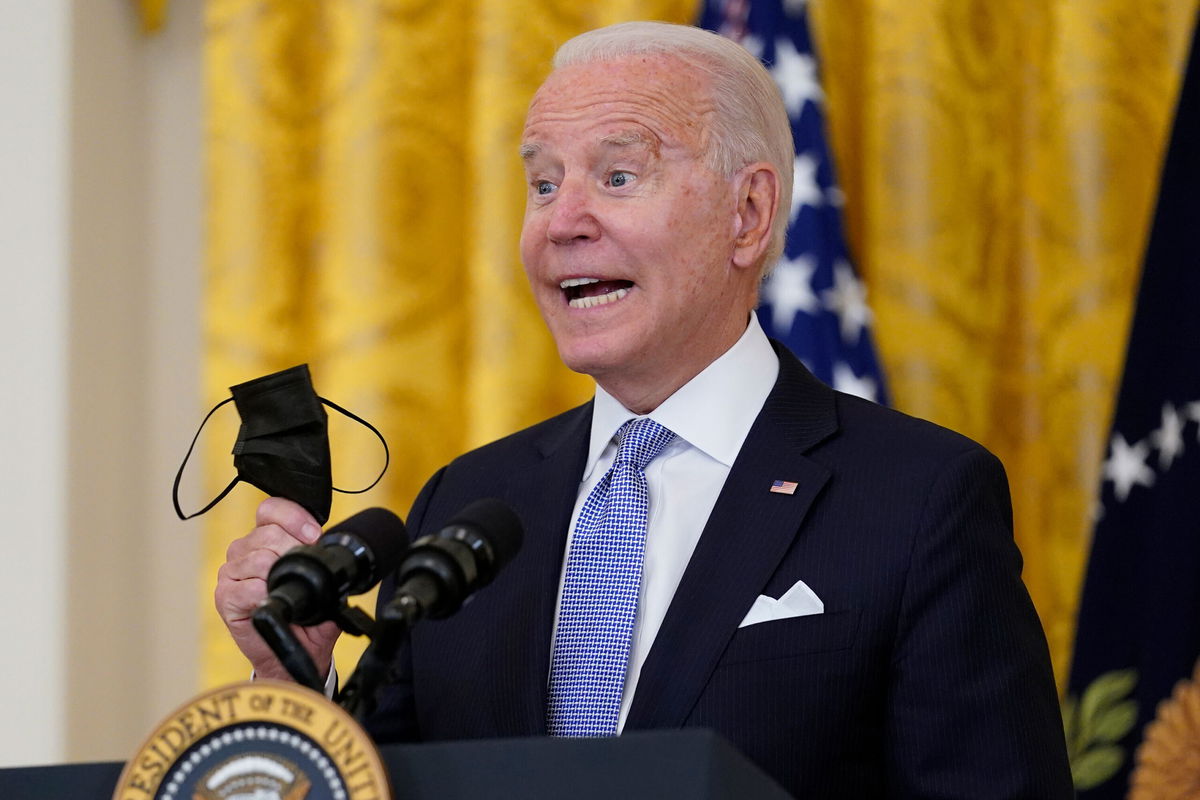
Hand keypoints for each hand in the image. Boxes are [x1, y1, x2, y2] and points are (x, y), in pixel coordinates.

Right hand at [215, 497, 340, 681]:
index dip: (294, 517)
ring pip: (259, 558)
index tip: (314, 535)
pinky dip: (265, 595)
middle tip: (305, 573)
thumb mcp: (322, 582)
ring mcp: (231, 573)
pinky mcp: (224, 597)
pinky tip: (272, 603)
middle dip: (293, 550)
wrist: (299, 650)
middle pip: (267, 533)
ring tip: (287, 592)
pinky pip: (247, 587)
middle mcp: (244, 551)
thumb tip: (330, 549)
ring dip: (279, 576)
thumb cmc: (308, 615)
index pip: (271, 510)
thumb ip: (323, 561)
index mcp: (265, 539)